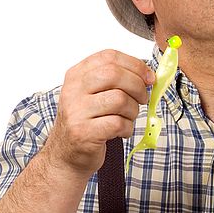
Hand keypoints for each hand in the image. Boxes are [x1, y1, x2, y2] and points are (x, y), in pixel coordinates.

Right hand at [43, 49, 154, 176]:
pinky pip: (118, 123)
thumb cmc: (85, 122)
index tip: (148, 77)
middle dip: (138, 86)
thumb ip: (115, 82)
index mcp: (76, 75)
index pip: (108, 57)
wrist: (65, 155)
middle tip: (143, 99)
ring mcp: (76, 112)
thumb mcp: (92, 95)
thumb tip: (148, 76)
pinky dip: (127, 128)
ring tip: (127, 118)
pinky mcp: (84, 133)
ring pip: (120, 99)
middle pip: (114, 74)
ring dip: (133, 111)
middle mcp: (73, 90)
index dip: (135, 64)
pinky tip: (121, 131)